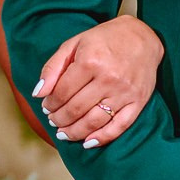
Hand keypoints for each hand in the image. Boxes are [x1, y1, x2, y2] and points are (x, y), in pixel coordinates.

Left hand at [33, 14, 164, 147]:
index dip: (50, 104)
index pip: (62, 93)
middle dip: (59, 119)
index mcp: (90, 61)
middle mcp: (108, 78)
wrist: (142, 37)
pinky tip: (88, 142)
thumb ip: (53, 68)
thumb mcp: (74, 44)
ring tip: (64, 133)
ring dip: (74, 132)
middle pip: (76, 109)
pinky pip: (119, 126)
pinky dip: (102, 138)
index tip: (46, 107)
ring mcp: (124, 92)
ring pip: (94, 121)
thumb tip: (38, 93)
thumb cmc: (104, 39)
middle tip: (53, 120)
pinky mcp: (139, 101)